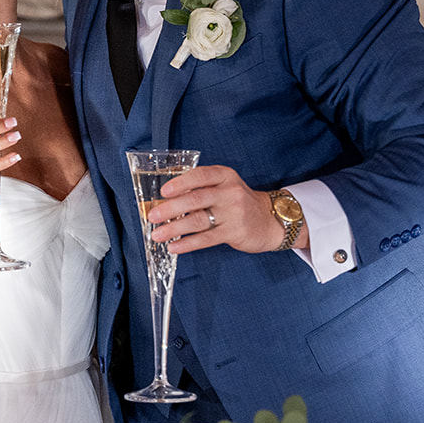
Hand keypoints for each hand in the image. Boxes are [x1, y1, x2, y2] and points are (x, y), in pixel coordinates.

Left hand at [146, 165, 290, 254]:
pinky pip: (206, 239)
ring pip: (198, 221)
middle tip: (153, 216)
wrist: (271, 220)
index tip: (164, 191)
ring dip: (174, 228)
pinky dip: (188, 243)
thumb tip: (168, 200)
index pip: (200, 175)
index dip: (181, 182)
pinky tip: (175, 247)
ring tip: (158, 234)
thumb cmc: (240, 202)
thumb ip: (202, 188)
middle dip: (171, 208)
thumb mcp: (225, 186)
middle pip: (196, 199)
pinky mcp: (234, 232)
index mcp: (225, 176)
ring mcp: (233, 213)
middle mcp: (230, 192)